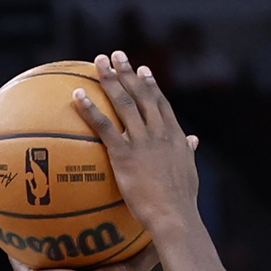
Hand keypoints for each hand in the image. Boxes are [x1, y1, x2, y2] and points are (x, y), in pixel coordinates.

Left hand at [73, 52, 202, 233]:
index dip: (151, 86)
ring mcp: (142, 140)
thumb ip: (188, 153)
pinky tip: (77, 96)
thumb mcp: (189, 171)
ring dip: (110, 80)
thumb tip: (193, 140)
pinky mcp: (124, 153)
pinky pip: (103, 126)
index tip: (144, 70)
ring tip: (99, 63)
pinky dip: (89, 109)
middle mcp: (159, 132)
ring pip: (124, 102)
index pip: (161, 104)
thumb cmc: (180, 201)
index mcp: (174, 136)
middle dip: (128, 72)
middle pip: (141, 95)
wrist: (174, 214)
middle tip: (116, 55)